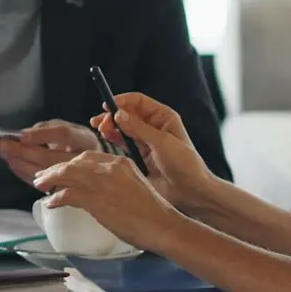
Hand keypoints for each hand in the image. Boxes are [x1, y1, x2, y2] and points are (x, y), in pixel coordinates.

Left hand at [0, 120, 98, 186]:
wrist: (94, 164)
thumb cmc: (76, 142)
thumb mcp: (69, 127)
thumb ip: (47, 128)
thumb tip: (24, 136)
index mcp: (85, 139)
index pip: (63, 134)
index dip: (42, 135)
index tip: (21, 135)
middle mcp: (82, 159)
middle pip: (50, 157)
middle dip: (24, 151)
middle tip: (4, 145)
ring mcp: (74, 178)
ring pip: (44, 173)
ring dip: (21, 164)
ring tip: (6, 155)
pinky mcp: (64, 190)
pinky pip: (41, 184)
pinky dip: (24, 174)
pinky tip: (14, 165)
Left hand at [33, 150, 174, 252]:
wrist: (161, 225)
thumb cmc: (151, 211)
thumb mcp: (132, 185)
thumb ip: (114, 181)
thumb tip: (95, 189)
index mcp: (120, 161)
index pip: (88, 156)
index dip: (70, 162)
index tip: (61, 169)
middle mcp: (110, 167)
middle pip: (74, 161)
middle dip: (55, 168)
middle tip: (43, 177)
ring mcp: (102, 182)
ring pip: (67, 174)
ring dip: (50, 179)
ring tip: (40, 186)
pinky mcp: (96, 199)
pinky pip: (68, 194)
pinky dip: (57, 198)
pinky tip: (51, 203)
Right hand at [90, 93, 213, 209]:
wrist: (189, 191)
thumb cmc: (184, 163)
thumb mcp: (162, 143)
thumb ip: (139, 128)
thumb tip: (118, 114)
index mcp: (163, 117)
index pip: (138, 101)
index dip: (122, 101)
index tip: (107, 105)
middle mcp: (153, 126)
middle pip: (127, 114)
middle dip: (112, 115)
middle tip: (101, 123)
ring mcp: (145, 141)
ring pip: (123, 128)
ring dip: (110, 127)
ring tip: (101, 130)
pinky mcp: (139, 155)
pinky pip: (123, 143)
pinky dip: (113, 139)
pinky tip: (106, 138)